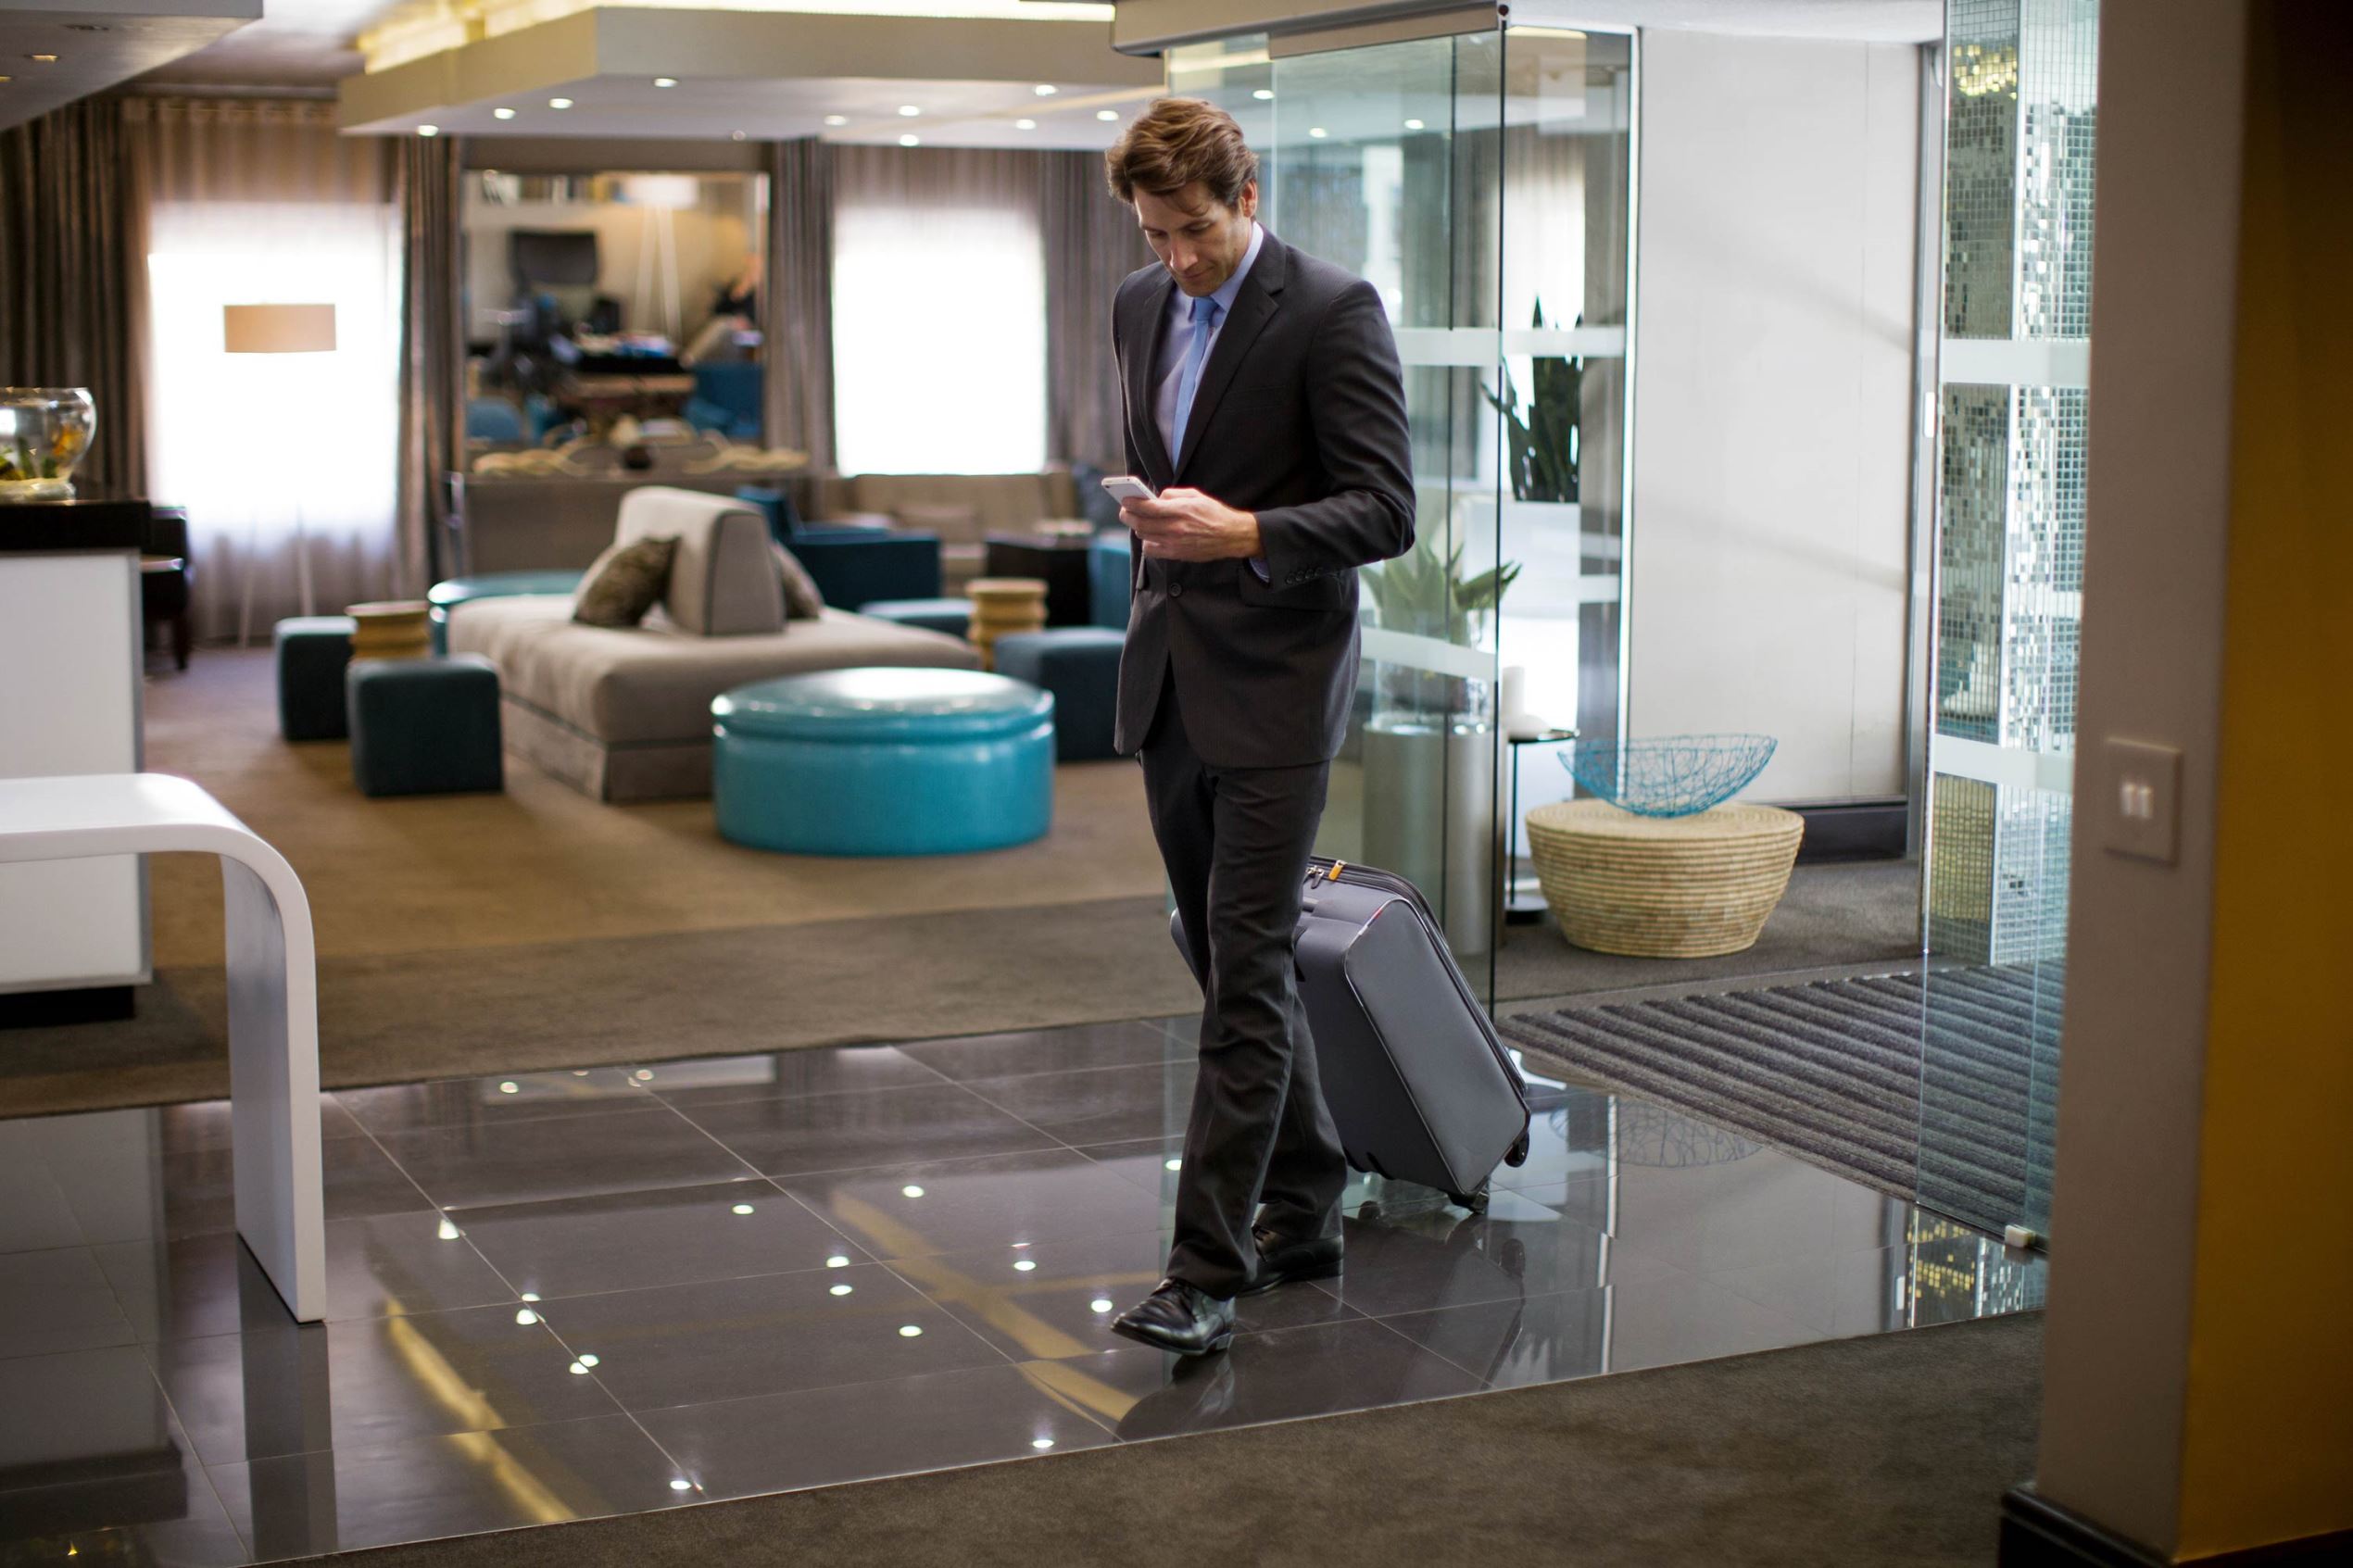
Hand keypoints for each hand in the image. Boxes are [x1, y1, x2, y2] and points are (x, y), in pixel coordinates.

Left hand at [1120, 487, 1260, 562]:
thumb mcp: (1195, 495)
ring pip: (1143, 536)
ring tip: (1139, 520)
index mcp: (1181, 510)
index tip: (1124, 499)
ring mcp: (1174, 543)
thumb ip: (1172, 495)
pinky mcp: (1176, 554)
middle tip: (1124, 510)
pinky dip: (1146, 542)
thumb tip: (1154, 498)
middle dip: (1127, 515)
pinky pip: (1151, 550)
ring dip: (1137, 527)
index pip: (1147, 507)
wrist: (1231, 536)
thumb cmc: (1214, 513)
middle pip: (1140, 523)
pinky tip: (1151, 536)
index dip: (1131, 503)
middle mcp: (1176, 528)